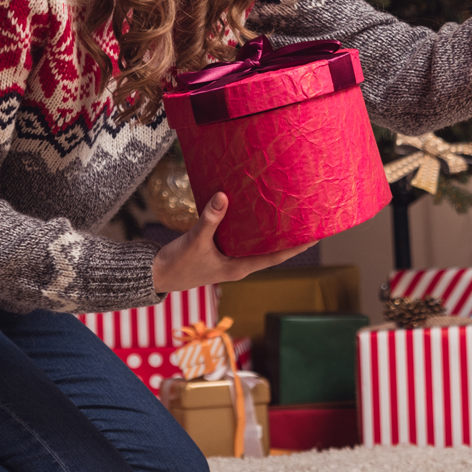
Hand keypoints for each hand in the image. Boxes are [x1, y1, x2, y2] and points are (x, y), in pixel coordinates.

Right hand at [150, 192, 307, 293]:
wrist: (157, 275)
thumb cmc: (178, 264)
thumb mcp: (195, 241)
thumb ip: (209, 219)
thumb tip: (223, 196)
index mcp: (239, 267)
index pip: (275, 257)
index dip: (295, 248)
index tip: (314, 237)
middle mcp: (239, 264)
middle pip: (270, 250)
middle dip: (287, 237)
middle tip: (305, 220)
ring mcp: (230, 259)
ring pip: (256, 244)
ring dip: (270, 232)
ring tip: (286, 214)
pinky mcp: (220, 252)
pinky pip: (241, 239)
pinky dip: (250, 228)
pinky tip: (254, 213)